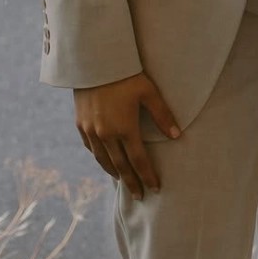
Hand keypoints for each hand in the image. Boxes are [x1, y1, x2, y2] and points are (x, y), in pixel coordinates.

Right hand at [74, 72, 179, 199]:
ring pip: (103, 159)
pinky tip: (105, 160)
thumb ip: (163, 115)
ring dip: (114, 172)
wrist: (94, 62)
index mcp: (124, 128)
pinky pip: (90, 148)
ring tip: (123, 181)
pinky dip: (99, 158)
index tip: (155, 189)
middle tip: (139, 196)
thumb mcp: (149, 92)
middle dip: (131, 182)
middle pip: (120, 166)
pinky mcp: (80, 124)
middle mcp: (106, 134)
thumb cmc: (127, 75)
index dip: (147, 176)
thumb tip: (177, 136)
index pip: (138, 160)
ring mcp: (91, 130)